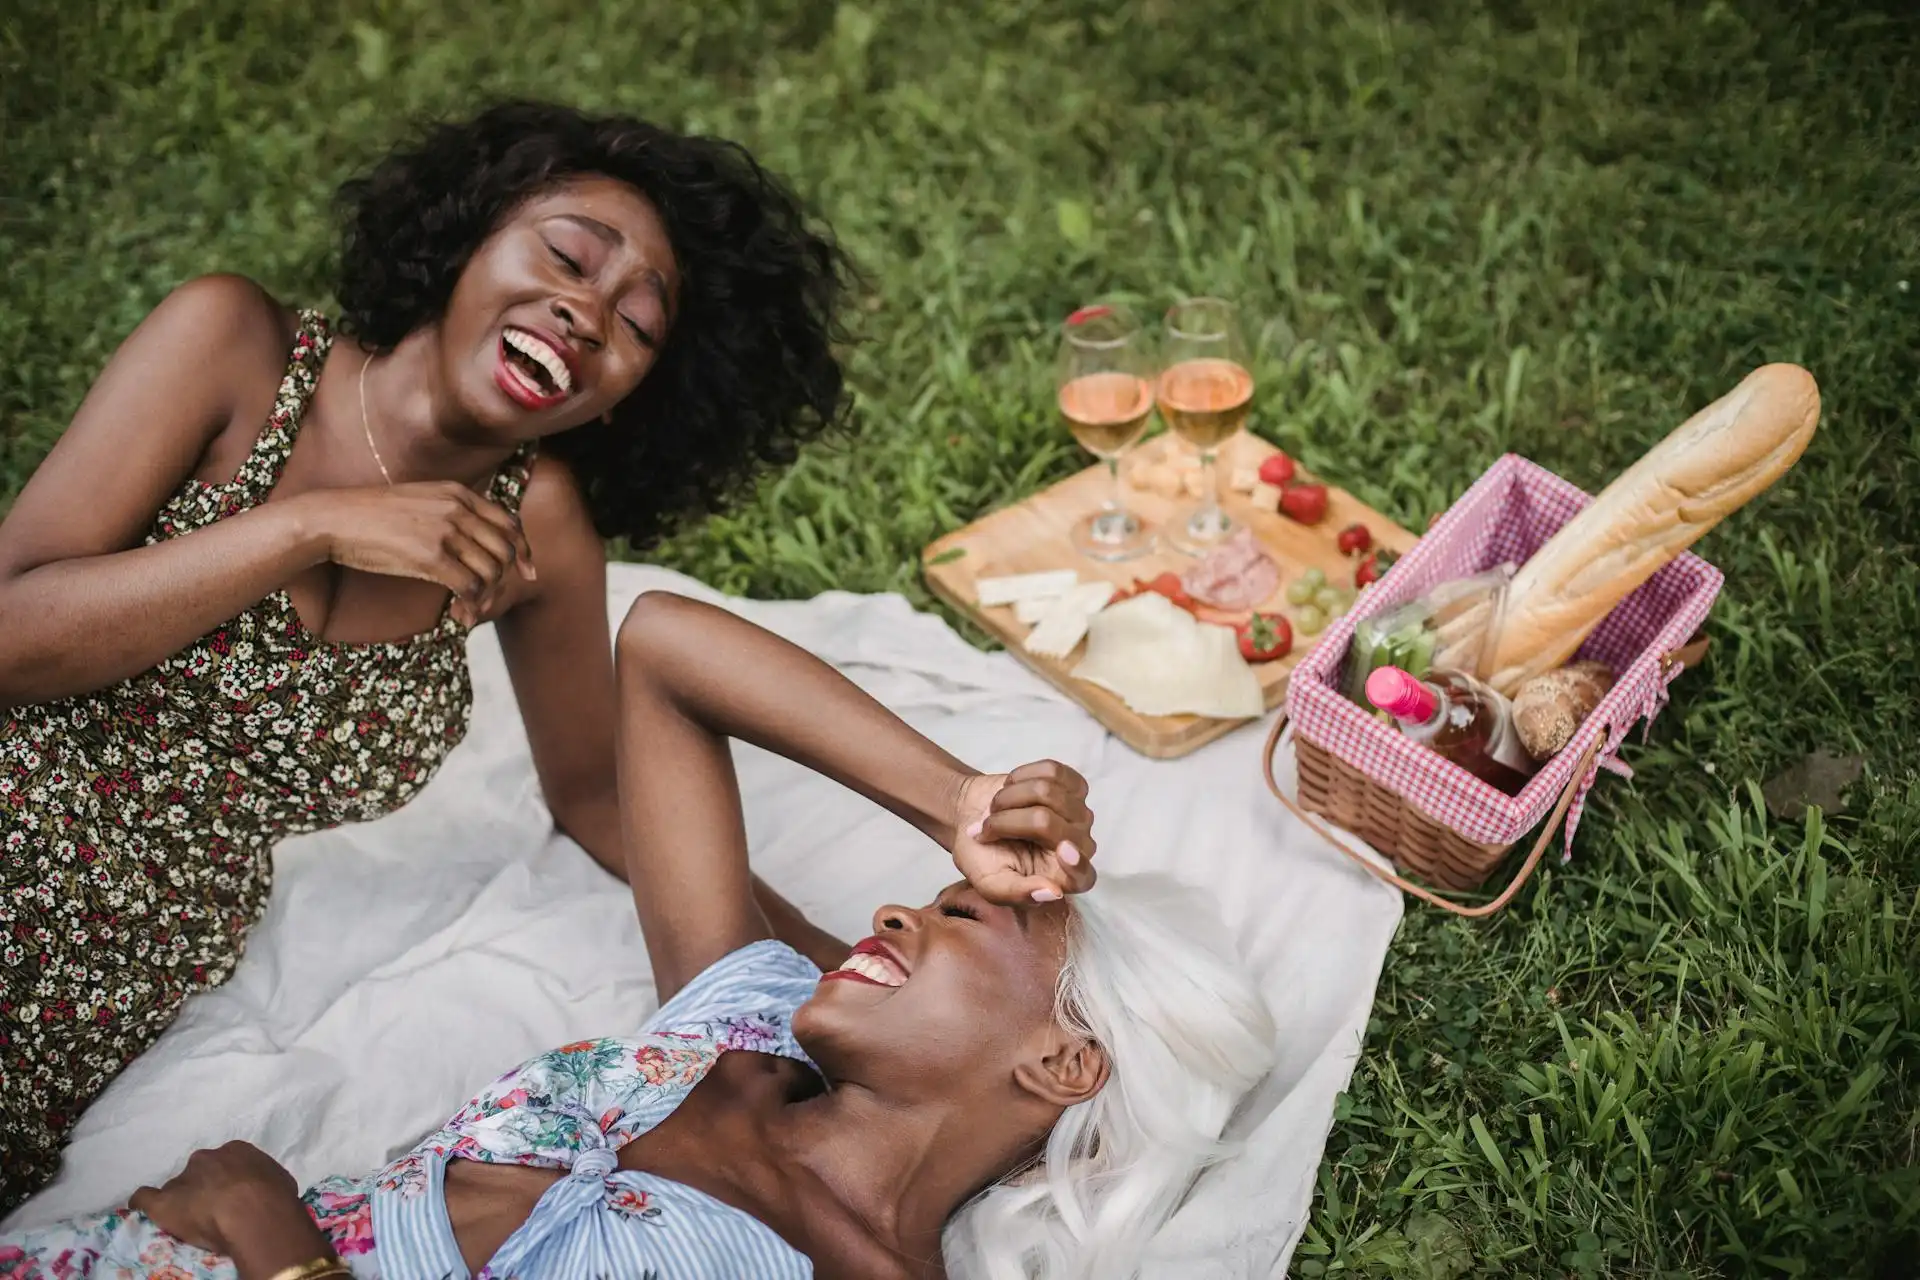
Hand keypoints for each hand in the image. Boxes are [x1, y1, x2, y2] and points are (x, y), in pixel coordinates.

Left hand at [128, 1140, 310, 1257]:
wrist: (254, 1212)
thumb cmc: (274, 1196)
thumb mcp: (278, 1180)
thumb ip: (263, 1180)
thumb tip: (263, 1188)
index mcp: (235, 1151)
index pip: (225, 1162)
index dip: (227, 1180)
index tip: (232, 1195)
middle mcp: (207, 1158)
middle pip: (198, 1172)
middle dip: (203, 1187)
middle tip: (214, 1208)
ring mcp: (183, 1179)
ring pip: (176, 1188)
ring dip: (182, 1200)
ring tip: (189, 1219)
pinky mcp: (163, 1202)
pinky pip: (144, 1198)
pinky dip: (143, 1202)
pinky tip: (142, 1207)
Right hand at [299, 482, 536, 626]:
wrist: (334, 518)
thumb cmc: (372, 516)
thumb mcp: (421, 501)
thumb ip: (451, 514)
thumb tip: (474, 545)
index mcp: (459, 493)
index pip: (509, 523)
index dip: (524, 551)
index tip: (529, 573)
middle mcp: (458, 508)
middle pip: (504, 551)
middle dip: (503, 582)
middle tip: (487, 602)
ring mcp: (445, 530)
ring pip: (491, 571)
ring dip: (486, 599)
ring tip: (469, 612)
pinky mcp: (430, 555)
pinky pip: (470, 586)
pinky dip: (472, 605)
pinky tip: (460, 615)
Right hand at [950, 761, 1097, 904]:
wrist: (971, 818)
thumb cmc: (982, 856)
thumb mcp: (990, 883)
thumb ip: (1017, 894)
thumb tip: (1053, 892)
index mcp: (1062, 878)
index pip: (1083, 876)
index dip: (1076, 864)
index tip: (1063, 850)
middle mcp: (1078, 846)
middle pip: (1048, 823)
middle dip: (1006, 821)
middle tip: (986, 828)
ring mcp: (1079, 813)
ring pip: (1047, 792)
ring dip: (1009, 797)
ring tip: (996, 809)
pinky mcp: (1074, 786)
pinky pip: (1052, 771)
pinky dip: (1022, 776)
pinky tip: (1013, 789)